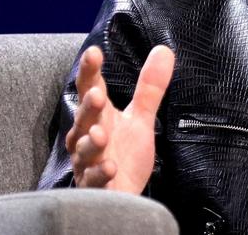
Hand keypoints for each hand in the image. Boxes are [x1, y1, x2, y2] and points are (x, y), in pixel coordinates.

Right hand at [64, 44, 174, 192]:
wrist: (122, 196)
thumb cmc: (124, 155)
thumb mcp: (140, 119)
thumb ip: (149, 88)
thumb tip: (164, 50)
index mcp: (98, 117)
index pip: (91, 89)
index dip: (90, 72)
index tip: (93, 52)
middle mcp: (87, 138)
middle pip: (84, 119)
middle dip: (88, 108)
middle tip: (97, 96)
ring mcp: (89, 164)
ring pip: (85, 151)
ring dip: (91, 142)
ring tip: (101, 134)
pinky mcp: (96, 188)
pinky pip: (94, 181)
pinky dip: (100, 173)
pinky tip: (110, 167)